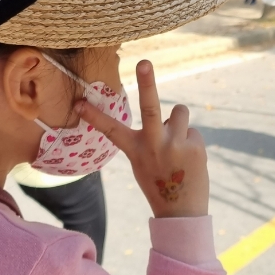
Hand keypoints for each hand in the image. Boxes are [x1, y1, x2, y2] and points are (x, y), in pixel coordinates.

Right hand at [76, 60, 208, 218]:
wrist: (181, 212)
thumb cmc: (159, 183)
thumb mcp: (144, 161)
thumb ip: (153, 137)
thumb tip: (172, 116)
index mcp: (135, 150)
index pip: (111, 130)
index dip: (94, 116)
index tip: (79, 103)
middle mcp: (154, 144)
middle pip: (150, 107)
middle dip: (147, 82)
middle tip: (144, 62)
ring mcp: (175, 144)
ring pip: (179, 111)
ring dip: (179, 122)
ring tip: (178, 145)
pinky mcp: (195, 146)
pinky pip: (193, 130)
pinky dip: (192, 141)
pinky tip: (190, 160)